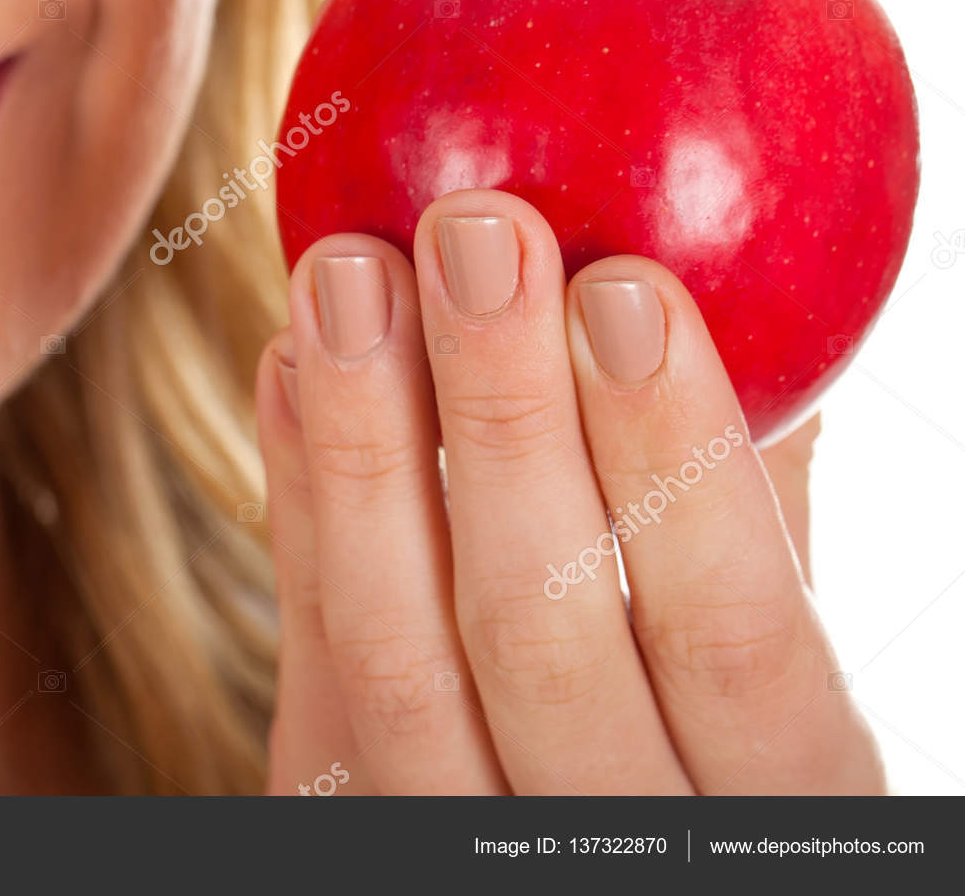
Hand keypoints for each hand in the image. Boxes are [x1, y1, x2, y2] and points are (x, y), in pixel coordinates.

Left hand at [257, 189, 882, 794]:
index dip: (676, 457)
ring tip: (348, 270)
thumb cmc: (711, 731)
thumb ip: (752, 519)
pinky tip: (296, 364)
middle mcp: (608, 844)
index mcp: (767, 803)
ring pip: (395, 655)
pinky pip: (310, 657)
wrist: (570, 831)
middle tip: (473, 230)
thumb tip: (727, 296)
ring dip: (364, 442)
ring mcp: (452, 843)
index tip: (624, 284)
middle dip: (500, 413)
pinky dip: (300, 497)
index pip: (728, 636)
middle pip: (539, 636)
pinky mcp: (339, 817)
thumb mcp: (768, 668)